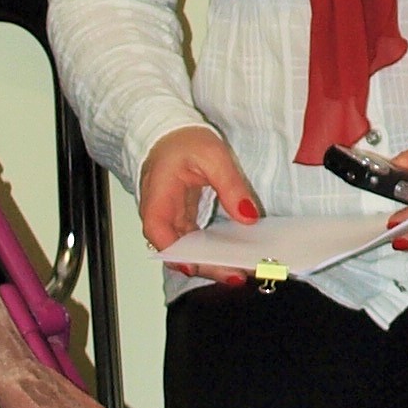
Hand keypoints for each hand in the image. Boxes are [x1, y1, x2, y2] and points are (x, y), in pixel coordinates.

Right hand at [140, 122, 261, 272]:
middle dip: (207, 266)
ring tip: (242, 271)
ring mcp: (173, 220)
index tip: (196, 265)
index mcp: (158, 198)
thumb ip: (230, 185)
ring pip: (189, 250)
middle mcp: (162, 215)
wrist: (172, 133)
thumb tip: (249, 217)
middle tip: (236, 274)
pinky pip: (198, 242)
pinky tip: (237, 255)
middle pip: (178, 250)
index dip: (176, 253)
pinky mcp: (185, 220)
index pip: (159, 233)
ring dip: (214, 263)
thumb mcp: (212, 155)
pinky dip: (216, 251)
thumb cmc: (183, 141)